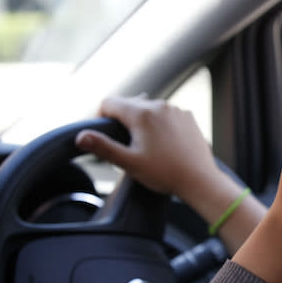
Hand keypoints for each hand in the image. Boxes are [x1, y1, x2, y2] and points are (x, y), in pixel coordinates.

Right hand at [75, 96, 223, 204]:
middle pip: (129, 104)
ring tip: (143, 145)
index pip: (109, 102)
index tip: (102, 133)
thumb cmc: (165, 173)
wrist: (200, 179)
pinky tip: (162, 143)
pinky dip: (159, 124)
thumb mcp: (129, 162)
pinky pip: (166, 115)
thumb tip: (81, 137)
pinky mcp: (188, 117)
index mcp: (141, 113)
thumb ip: (103, 147)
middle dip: (121, 119)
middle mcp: (159, 105)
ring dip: (141, 121)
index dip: (100, 116)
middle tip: (122, 143)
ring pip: (149, 109)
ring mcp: (176, 110)